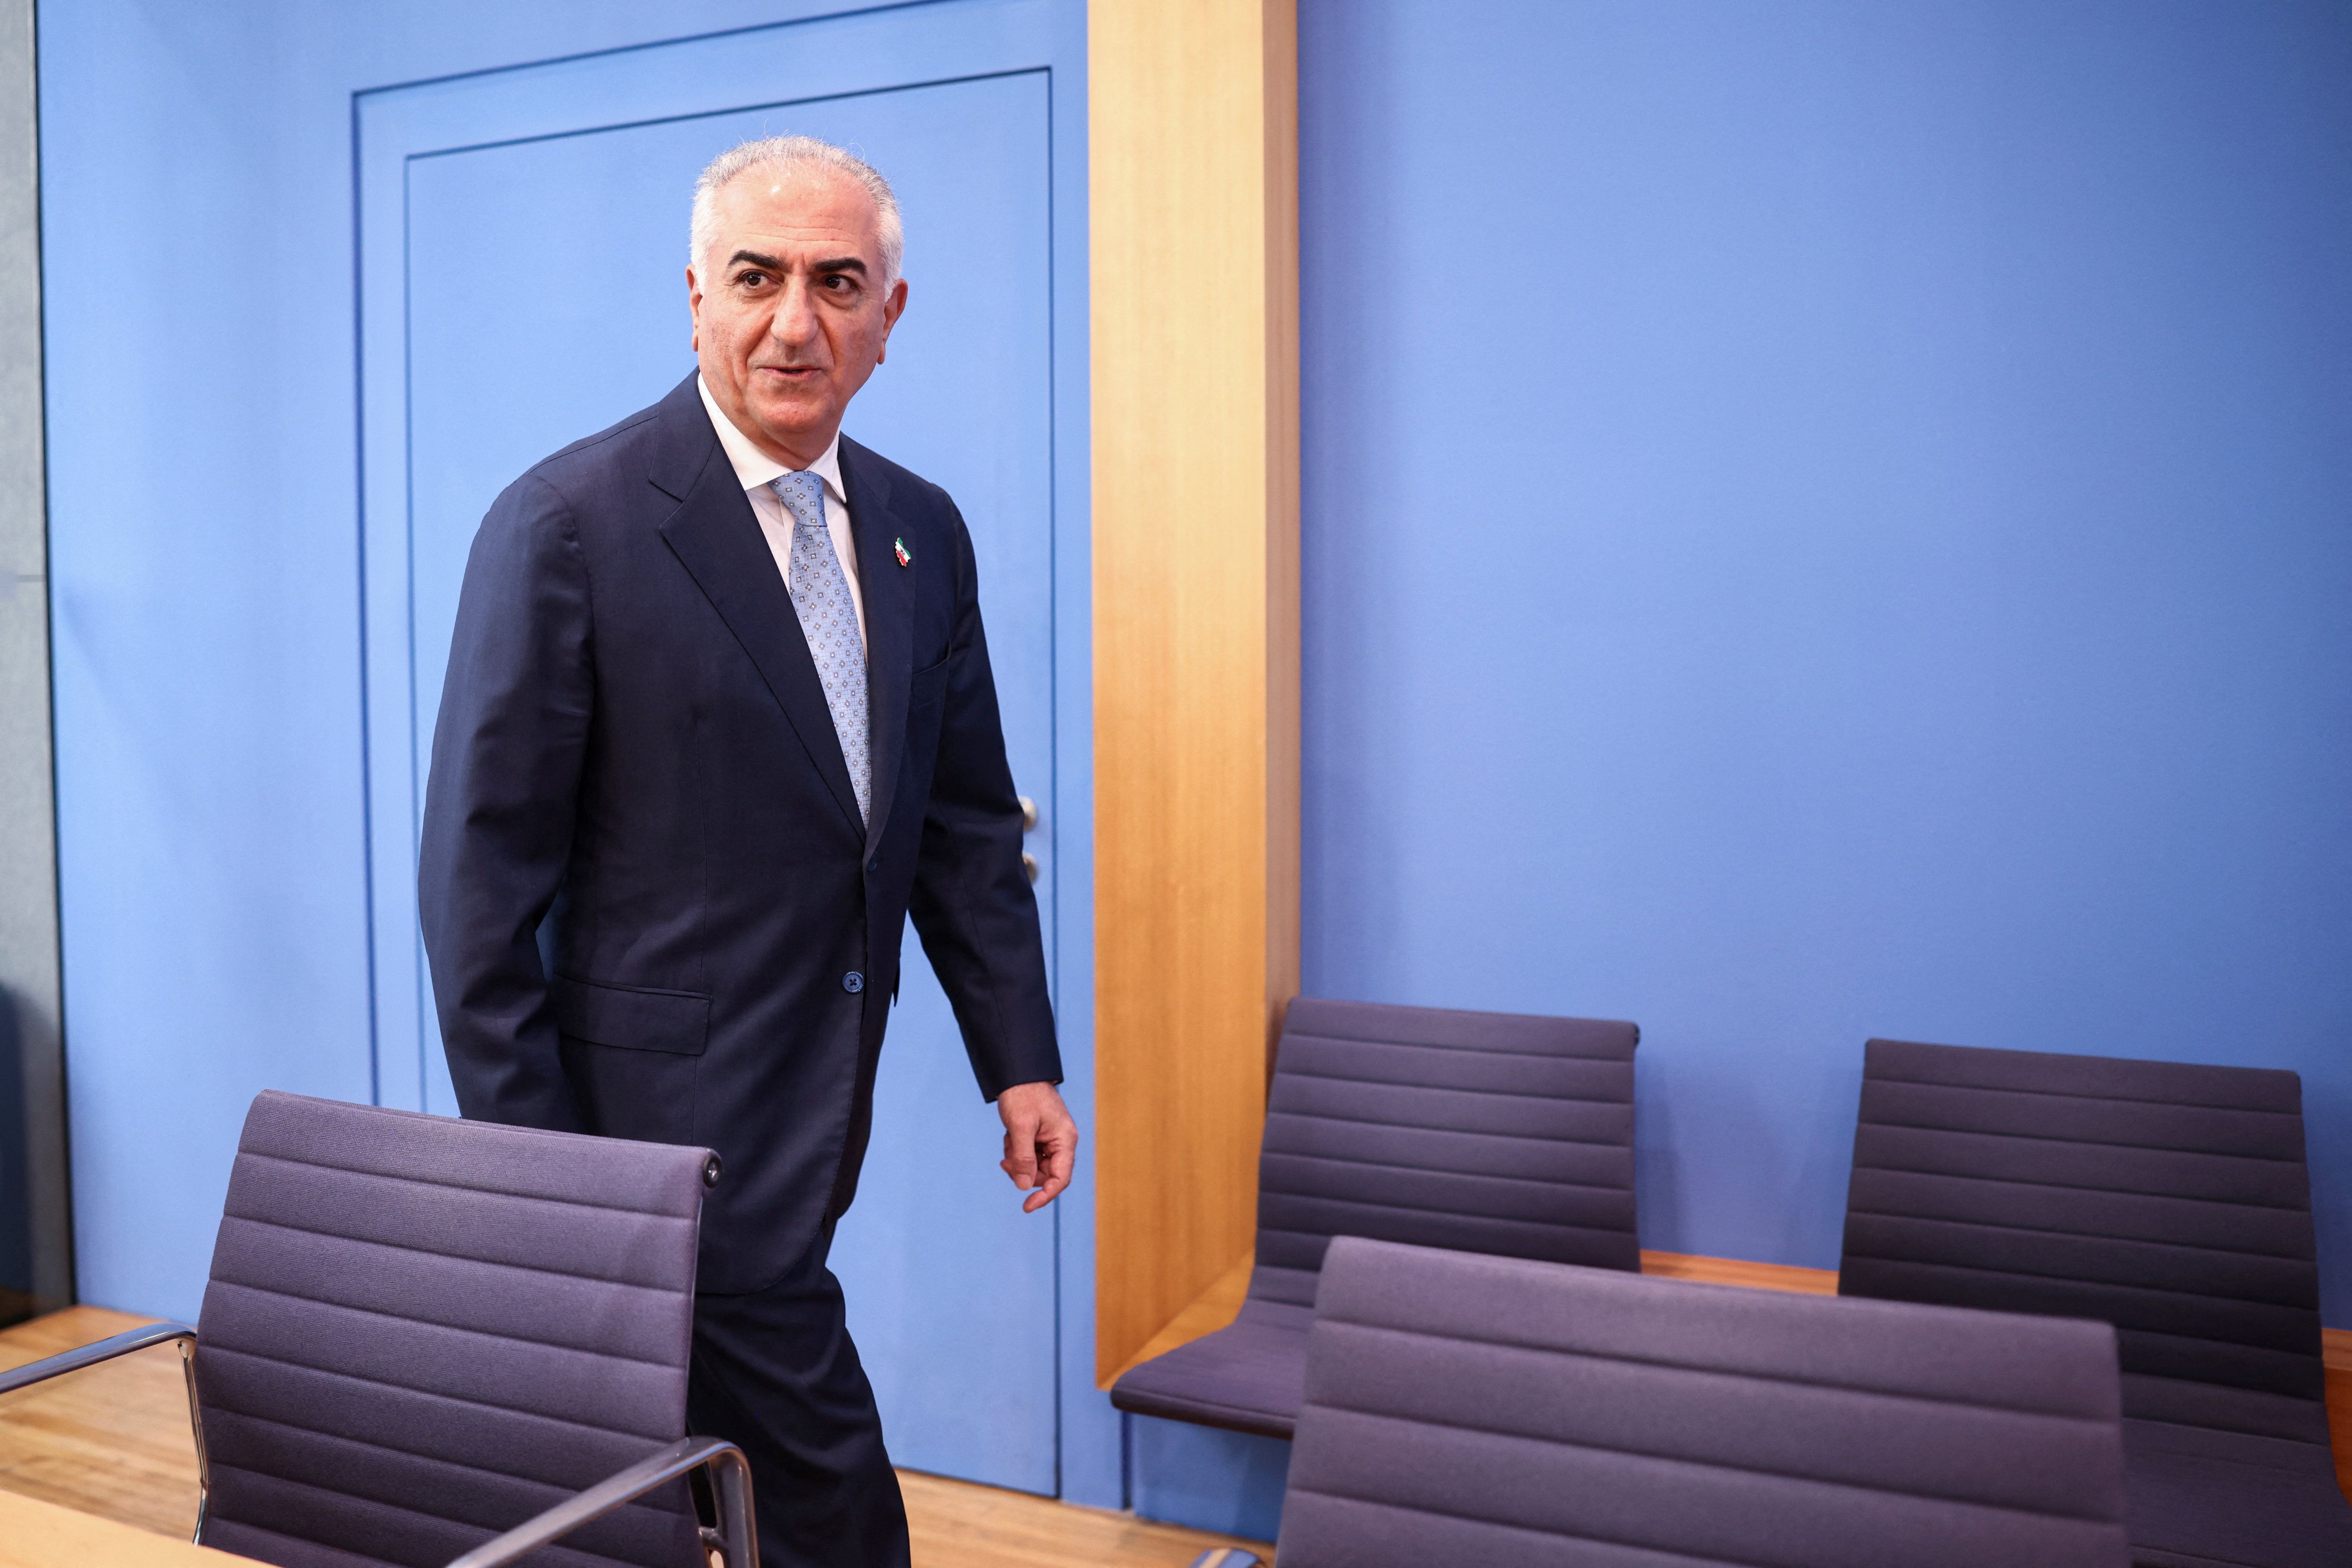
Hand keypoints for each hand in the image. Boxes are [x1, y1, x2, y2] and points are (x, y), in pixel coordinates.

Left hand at [996, 1081, 1076, 1212]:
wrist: (1017, 1073)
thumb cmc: (1023, 1095)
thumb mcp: (1020, 1127)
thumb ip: (1023, 1158)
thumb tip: (1025, 1187)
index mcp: (1064, 1140)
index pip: (1060, 1178)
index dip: (1045, 1195)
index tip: (1026, 1207)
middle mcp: (1061, 1142)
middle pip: (1045, 1174)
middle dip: (1024, 1172)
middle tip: (1005, 1162)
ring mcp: (1050, 1140)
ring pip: (1034, 1166)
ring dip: (1018, 1160)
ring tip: (1008, 1141)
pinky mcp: (1039, 1137)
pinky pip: (1028, 1155)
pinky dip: (1016, 1151)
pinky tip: (1009, 1136)